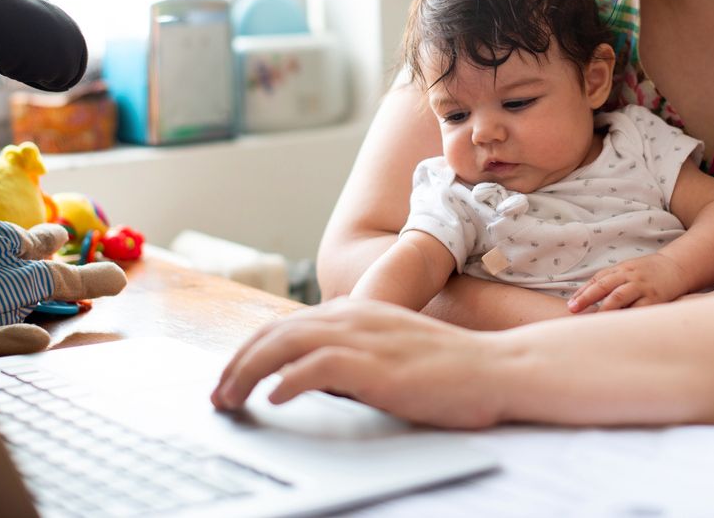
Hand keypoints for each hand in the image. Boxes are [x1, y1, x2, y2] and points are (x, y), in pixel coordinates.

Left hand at [212, 298, 505, 428]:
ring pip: (284, 345)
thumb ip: (354, 357)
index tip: (231, 378)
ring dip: (248, 373)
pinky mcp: (374, 365)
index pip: (286, 325)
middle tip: (217, 395)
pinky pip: (314, 368)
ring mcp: (363, 338)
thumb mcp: (391, 354)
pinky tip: (273, 400)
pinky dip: (286, 382)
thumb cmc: (450, 370)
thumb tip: (311, 379)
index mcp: (356, 312)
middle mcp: (354, 316)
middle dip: (237, 363)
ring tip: (229, 400)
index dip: (251, 350)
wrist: (496, 369)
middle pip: (275, 332)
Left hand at [567, 253, 689, 312]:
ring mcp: (642, 286)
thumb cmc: (648, 273)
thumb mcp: (628, 271)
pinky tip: (617, 325)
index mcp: (621, 269)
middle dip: (587, 297)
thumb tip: (588, 298)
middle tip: (572, 309)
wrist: (676, 267)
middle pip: (604, 285)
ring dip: (604, 308)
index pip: (597, 280)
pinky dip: (627, 316)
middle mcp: (629, 276)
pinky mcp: (655, 298)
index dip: (583, 291)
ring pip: (619, 296)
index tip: (571, 304)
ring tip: (592, 321)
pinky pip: (638, 308)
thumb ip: (612, 282)